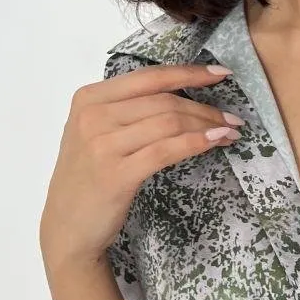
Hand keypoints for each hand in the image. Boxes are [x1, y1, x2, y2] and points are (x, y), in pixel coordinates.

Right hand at [39, 60, 241, 272]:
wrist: (67, 227)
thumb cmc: (88, 178)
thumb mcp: (96, 133)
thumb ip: (127, 110)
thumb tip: (183, 95)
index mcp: (89, 98)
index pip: (149, 77)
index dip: (190, 72)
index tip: (221, 73)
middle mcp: (93, 115)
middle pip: (164, 100)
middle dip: (205, 107)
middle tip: (232, 117)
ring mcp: (102, 144)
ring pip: (169, 122)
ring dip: (207, 125)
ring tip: (229, 132)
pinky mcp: (117, 173)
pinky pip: (167, 150)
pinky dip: (197, 143)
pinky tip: (216, 142)